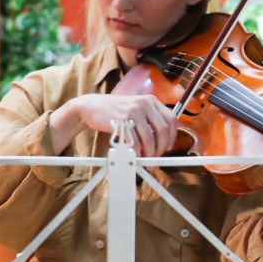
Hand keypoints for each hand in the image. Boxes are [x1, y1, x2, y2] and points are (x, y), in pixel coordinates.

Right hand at [52, 93, 176, 156]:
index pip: (171, 119)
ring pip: (149, 138)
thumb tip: (161, 142)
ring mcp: (134, 111)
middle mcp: (145, 103)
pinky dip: (136, 152)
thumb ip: (149, 121)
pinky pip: (135, 141)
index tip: (169, 147)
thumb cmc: (114, 111)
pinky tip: (134, 156)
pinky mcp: (123, 120)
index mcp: (151, 100)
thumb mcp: (135, 108)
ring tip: (145, 161)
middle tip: (156, 158)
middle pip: (163, 130)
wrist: (90, 106)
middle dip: (161, 148)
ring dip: (149, 154)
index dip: (172, 136)